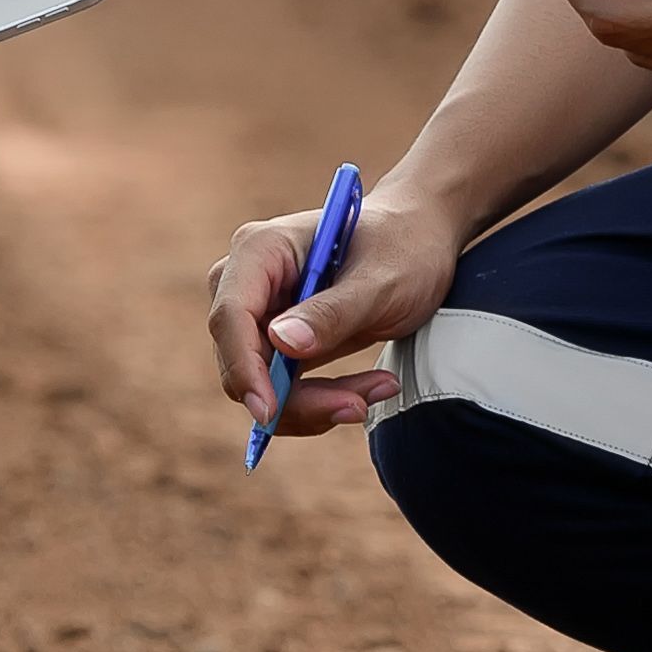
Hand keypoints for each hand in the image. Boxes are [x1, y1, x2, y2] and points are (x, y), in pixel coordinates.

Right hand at [203, 184, 463, 444]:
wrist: (420, 241)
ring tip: (379, 388)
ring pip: (261, 384)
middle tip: (357, 406)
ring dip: (315, 403)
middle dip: (293, 396)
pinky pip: (283, 387)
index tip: (269, 410)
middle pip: (242, 359)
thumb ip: (333, 312)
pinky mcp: (278, 342)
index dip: (244, 367)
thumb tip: (282, 342)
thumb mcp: (380, 280)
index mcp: (261, 249)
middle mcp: (248, 281)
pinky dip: (324, 399)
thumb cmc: (403, 245)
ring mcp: (260, 313)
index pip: (231, 315)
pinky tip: (371, 386)